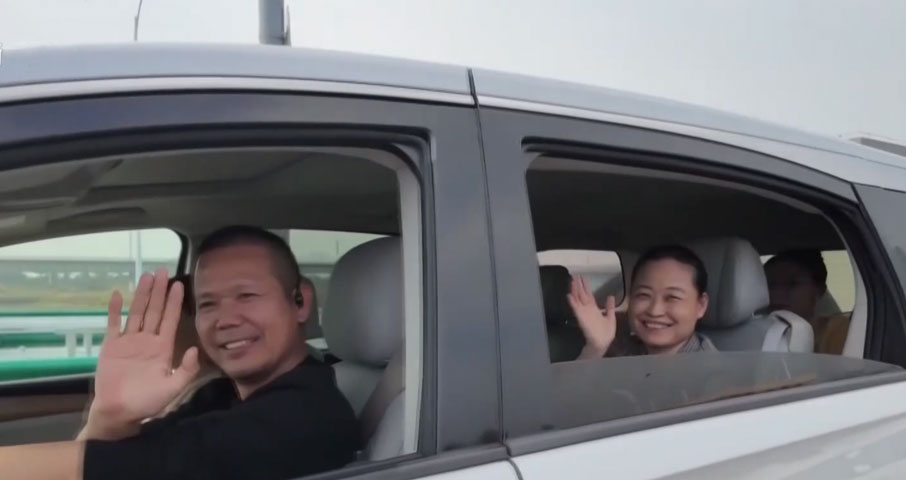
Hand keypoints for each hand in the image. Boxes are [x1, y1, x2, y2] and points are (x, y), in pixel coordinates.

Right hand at [81, 268, 198, 439]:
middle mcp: (147, 340)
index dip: (175, 303)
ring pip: (137, 313)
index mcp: (162, 348)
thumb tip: (194, 350)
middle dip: (159, 292)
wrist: (119, 412)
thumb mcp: (173, 388)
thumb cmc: (147, 403)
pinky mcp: (111, 346)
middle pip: (155, 311)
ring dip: (142, 295)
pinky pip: (114, 324)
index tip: (179, 285)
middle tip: (162, 271)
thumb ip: (185, 370)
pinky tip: (119, 294)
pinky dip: (115, 310)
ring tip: (146, 276)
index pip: (171, 320)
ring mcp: (129, 342)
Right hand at [567, 275, 616, 358]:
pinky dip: (572, 302)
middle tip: (574, 275)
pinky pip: (576, 308)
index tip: (583, 277)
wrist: (602, 343)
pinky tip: (569, 295)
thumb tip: (610, 296)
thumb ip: (610, 307)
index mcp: (594, 308)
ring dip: (574, 290)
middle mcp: (587, 308)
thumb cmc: (606, 333)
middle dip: (578, 284)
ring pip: (578, 298)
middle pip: (581, 294)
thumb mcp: (611, 317)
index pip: (588, 294)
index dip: (586, 286)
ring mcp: (583, 312)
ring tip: (572, 281)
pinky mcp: (581, 316)